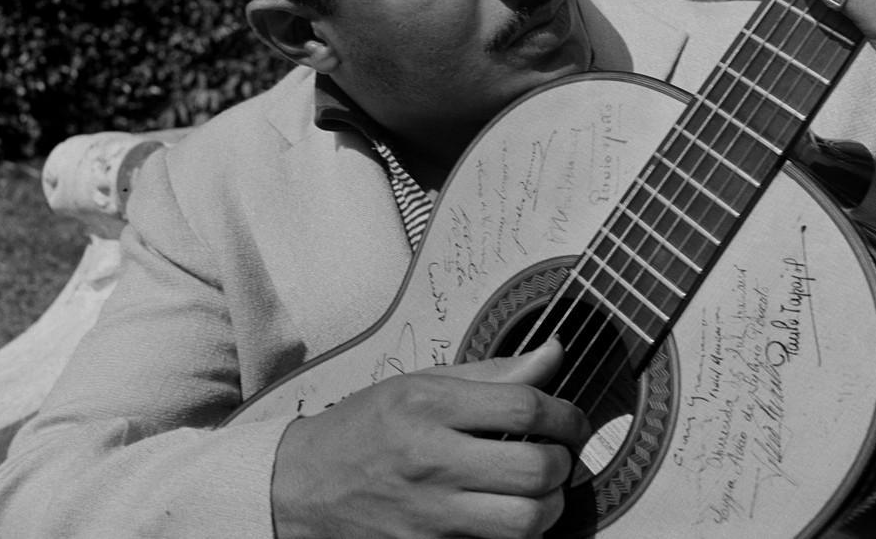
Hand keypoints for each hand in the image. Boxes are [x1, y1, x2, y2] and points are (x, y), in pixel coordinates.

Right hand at [271, 339, 589, 538]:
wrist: (303, 486)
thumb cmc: (365, 428)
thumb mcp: (422, 382)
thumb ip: (495, 372)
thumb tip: (553, 353)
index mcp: (429, 405)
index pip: (524, 406)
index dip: (565, 413)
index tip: (572, 419)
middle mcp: (431, 460)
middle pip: (534, 469)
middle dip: (564, 462)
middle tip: (560, 454)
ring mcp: (429, 515)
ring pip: (525, 522)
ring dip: (549, 506)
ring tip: (541, 489)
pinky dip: (516, 534)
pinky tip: (509, 513)